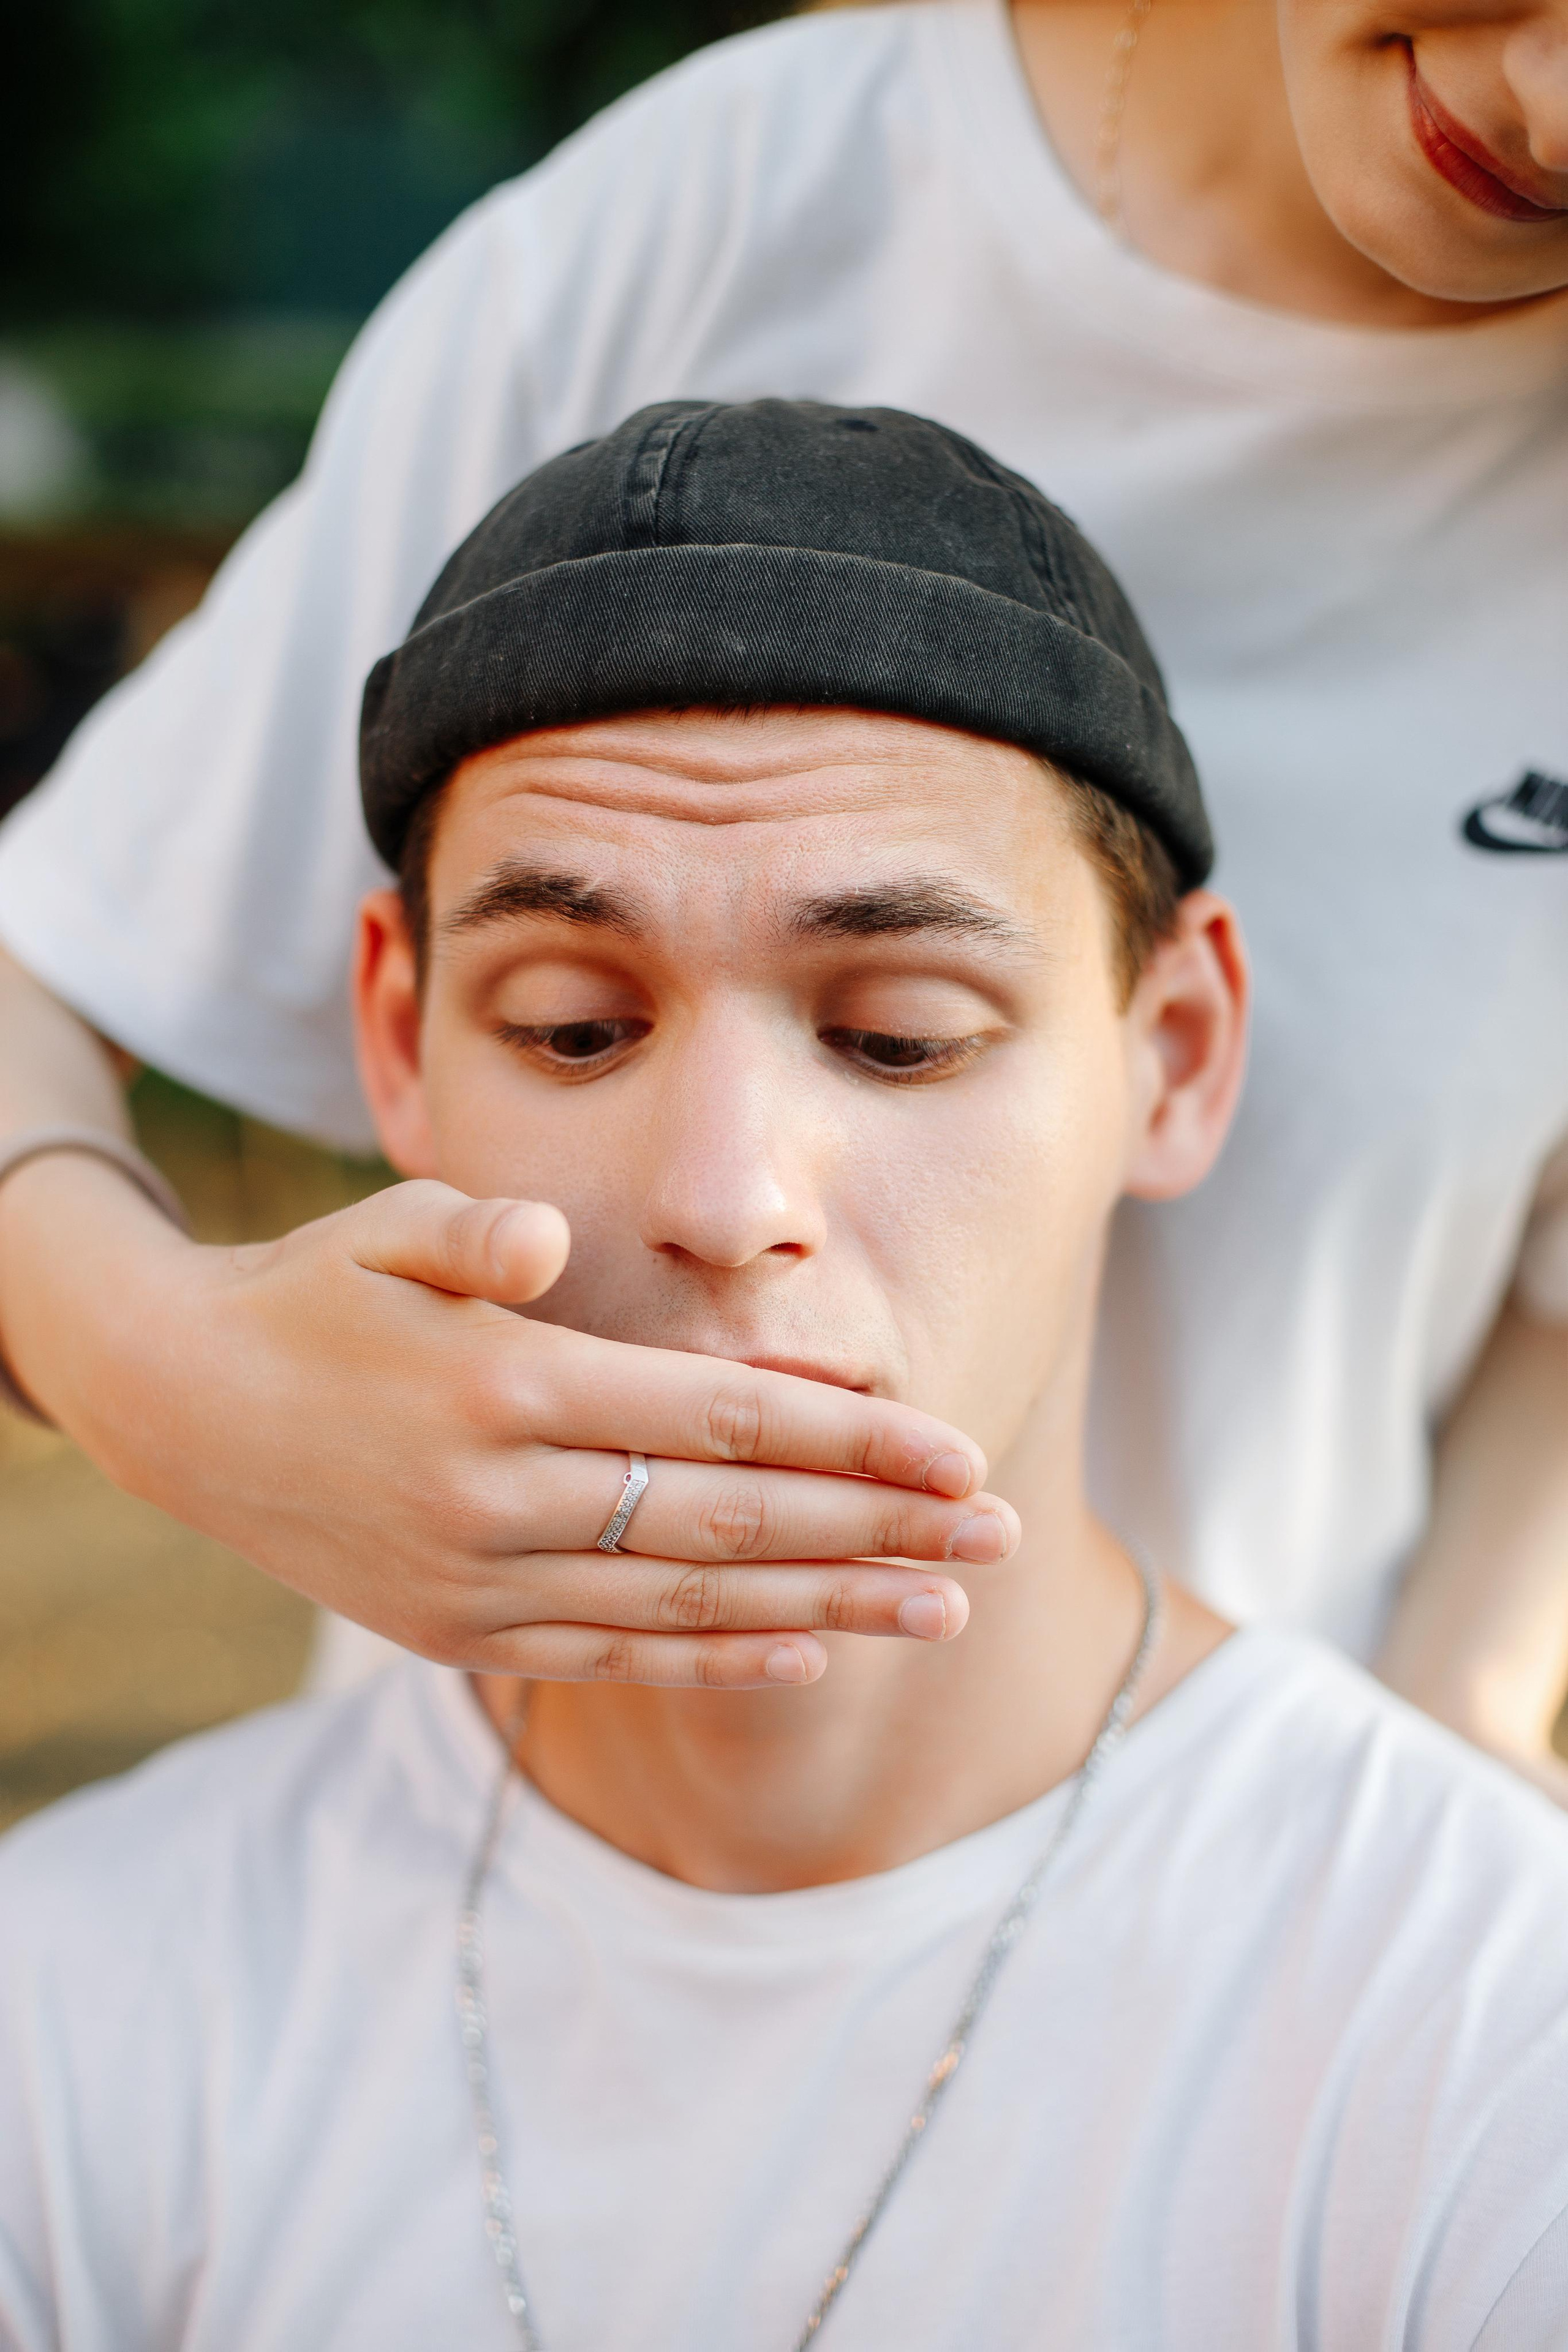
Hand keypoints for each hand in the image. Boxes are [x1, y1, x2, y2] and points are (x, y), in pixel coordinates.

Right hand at [6, 1168, 1013, 1687]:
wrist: (183, 1407)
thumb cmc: (316, 1294)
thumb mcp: (380, 1230)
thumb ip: (474, 1237)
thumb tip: (547, 1253)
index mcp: (506, 1387)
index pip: (718, 1419)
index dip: (850, 1441)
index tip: (959, 1452)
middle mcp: (502, 1499)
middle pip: (732, 1520)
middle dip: (878, 1528)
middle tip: (999, 1535)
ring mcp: (481, 1582)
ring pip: (691, 1602)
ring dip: (830, 1604)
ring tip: (945, 1607)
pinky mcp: (460, 1633)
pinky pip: (615, 1653)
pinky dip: (718, 1656)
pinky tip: (811, 1653)